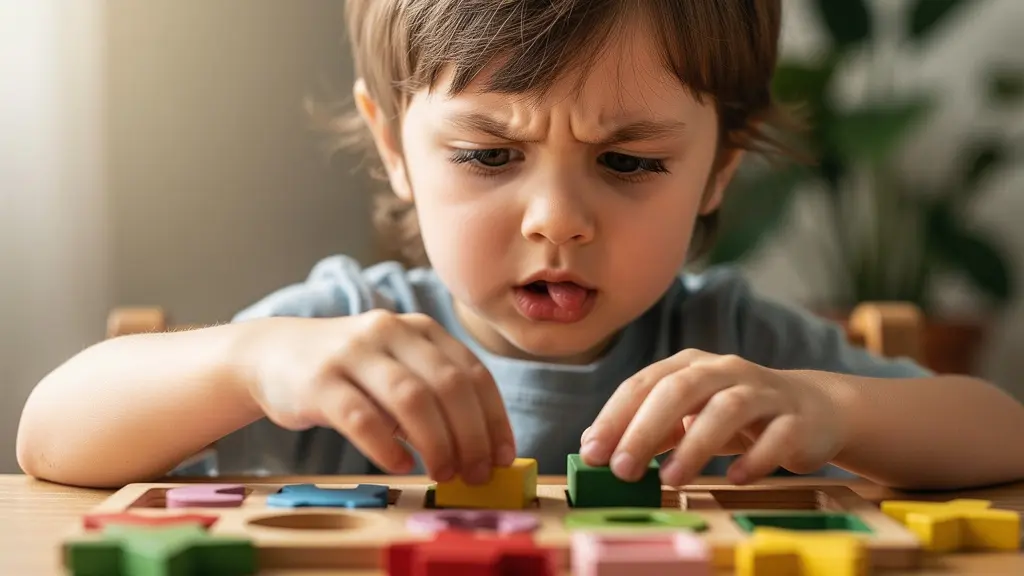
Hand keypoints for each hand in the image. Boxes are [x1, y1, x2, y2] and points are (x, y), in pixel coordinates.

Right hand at [239, 310, 515, 483]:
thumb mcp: (397, 368)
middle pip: (448, 385)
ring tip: (443, 474)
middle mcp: (390, 331)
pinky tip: (400, 465)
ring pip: (410, 398)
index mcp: (420, 328)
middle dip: (471, 436)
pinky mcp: (319, 380)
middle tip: (476, 474)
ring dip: (436, 443)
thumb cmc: (350, 372)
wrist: (272, 354)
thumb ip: (434, 396)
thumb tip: (481, 450)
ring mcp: (353, 353)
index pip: (473, 372)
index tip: (503, 456)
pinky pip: (361, 417)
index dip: (494, 418)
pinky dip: (387, 447)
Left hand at [578, 349, 846, 485]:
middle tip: (622, 468)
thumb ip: (646, 428)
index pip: (644, 384)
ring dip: (696, 445)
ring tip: (671, 479)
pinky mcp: (796, 419)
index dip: (614, 417)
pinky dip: (755, 458)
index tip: (591, 453)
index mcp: (690, 366)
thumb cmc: (736, 415)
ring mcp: (763, 392)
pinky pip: (776, 436)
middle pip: (680, 389)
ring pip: (727, 408)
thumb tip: (592, 444)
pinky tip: (734, 479)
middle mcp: (725, 371)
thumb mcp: (688, 416)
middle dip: (645, 428)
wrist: (813, 410)